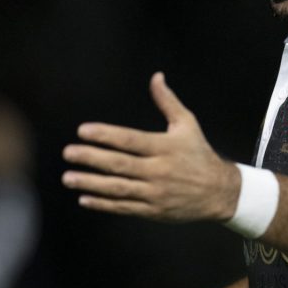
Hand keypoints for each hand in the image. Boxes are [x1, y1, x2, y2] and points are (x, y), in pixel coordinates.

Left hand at [61, 71, 239, 221]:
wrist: (220, 192)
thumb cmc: (199, 154)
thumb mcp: (188, 125)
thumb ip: (168, 102)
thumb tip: (156, 76)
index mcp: (165, 147)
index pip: (130, 140)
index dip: (106, 135)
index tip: (83, 130)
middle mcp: (159, 170)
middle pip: (120, 164)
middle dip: (91, 158)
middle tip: (68, 152)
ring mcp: (156, 193)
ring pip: (118, 188)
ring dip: (91, 183)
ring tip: (68, 177)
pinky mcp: (154, 211)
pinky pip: (124, 207)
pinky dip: (104, 204)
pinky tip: (85, 198)